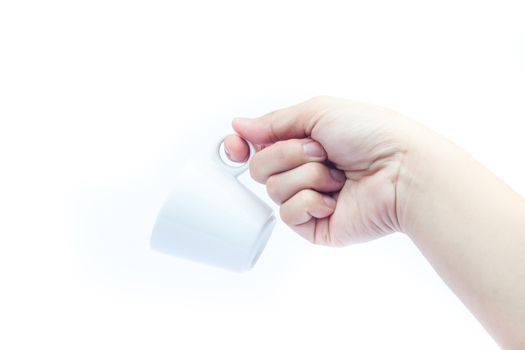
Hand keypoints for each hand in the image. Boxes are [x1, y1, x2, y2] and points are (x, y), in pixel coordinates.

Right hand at [225, 96, 426, 244]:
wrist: (402, 170)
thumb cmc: (372, 134)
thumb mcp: (319, 111)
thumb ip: (274, 121)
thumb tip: (240, 126)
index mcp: (303, 141)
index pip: (257, 147)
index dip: (240, 146)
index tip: (236, 145)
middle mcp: (304, 170)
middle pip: (259, 167)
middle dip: (288, 154)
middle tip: (321, 151)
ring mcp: (309, 198)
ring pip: (273, 190)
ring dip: (306, 176)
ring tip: (337, 175)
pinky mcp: (315, 225)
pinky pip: (287, 215)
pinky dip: (310, 202)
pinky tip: (334, 199)